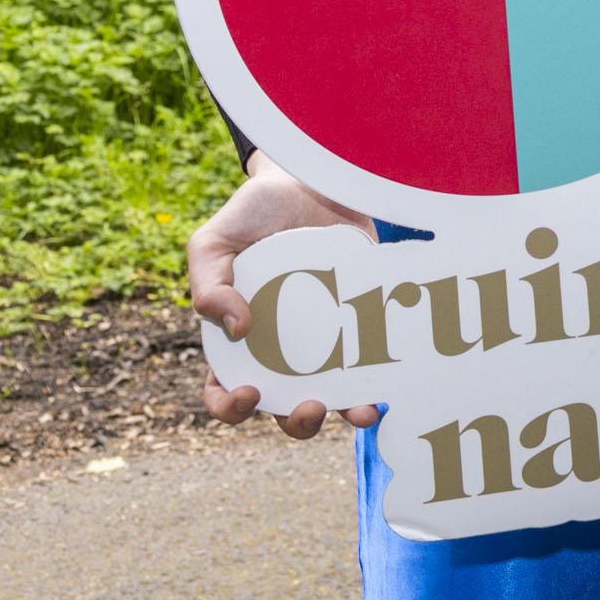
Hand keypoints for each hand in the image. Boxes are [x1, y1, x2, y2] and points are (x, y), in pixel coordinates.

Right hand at [187, 154, 379, 437]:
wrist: (310, 177)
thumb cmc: (253, 213)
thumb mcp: (213, 241)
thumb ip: (208, 283)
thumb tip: (237, 329)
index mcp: (237, 340)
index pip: (224, 390)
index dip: (229, 407)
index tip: (247, 393)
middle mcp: (282, 349)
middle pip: (284, 408)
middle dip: (296, 422)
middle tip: (310, 404)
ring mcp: (325, 336)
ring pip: (334, 394)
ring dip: (346, 412)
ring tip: (362, 410)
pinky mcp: (363, 318)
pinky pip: (373, 356)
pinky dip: (382, 375)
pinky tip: (392, 380)